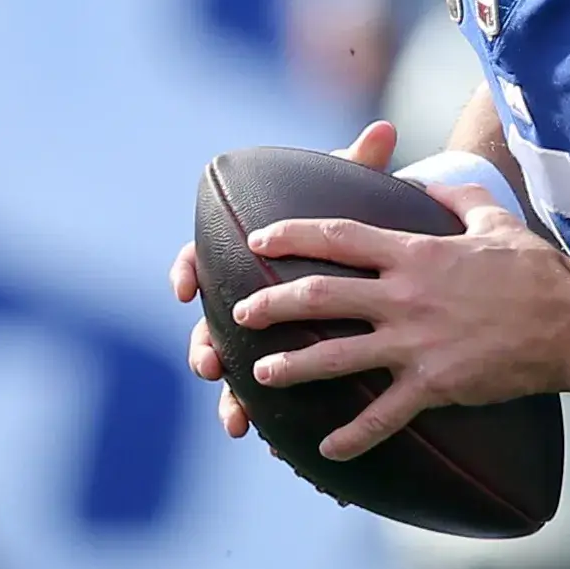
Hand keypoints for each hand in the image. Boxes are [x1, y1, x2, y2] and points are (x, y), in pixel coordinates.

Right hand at [173, 122, 399, 438]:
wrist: (371, 257)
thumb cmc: (353, 221)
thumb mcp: (354, 194)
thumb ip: (361, 165)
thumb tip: (383, 131)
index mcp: (251, 253)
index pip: (202, 256)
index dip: (189, 270)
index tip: (186, 288)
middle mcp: (245, 292)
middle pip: (211, 321)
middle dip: (206, 343)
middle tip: (209, 363)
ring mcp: (259, 332)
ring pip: (232, 365)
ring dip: (229, 393)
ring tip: (236, 418)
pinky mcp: (278, 359)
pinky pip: (260, 393)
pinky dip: (258, 414)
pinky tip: (264, 437)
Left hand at [229, 188, 569, 460]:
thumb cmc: (535, 271)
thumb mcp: (495, 220)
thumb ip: (458, 196)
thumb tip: (433, 180)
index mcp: (415, 253)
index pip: (339, 238)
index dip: (292, 236)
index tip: (258, 240)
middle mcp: (405, 296)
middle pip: (321, 297)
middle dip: (273, 305)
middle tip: (241, 314)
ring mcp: (416, 343)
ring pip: (337, 357)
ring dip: (292, 367)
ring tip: (260, 375)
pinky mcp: (433, 383)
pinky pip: (383, 416)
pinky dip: (352, 436)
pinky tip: (326, 449)